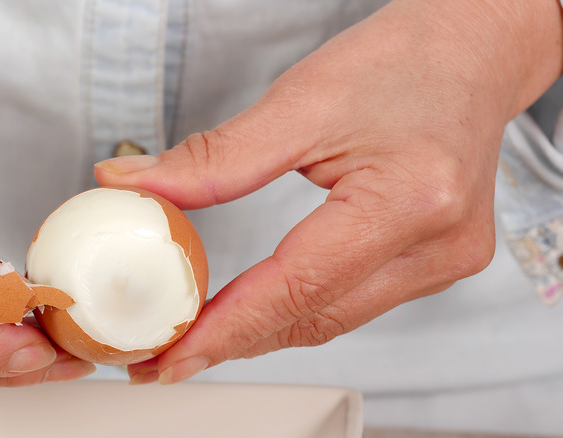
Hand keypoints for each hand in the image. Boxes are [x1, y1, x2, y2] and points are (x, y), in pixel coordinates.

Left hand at [95, 0, 562, 383]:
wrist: (470, 52)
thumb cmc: (400, 62)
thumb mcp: (299, 102)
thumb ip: (214, 158)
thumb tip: (136, 184)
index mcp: (407, 201)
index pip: (298, 287)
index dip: (227, 329)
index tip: (171, 356)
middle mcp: (438, 247)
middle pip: (315, 318)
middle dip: (235, 343)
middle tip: (166, 354)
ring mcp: (445, 262)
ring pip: (333, 319)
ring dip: (264, 331)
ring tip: (200, 335)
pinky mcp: (438, 263)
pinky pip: (354, 303)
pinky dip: (298, 309)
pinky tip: (258, 308)